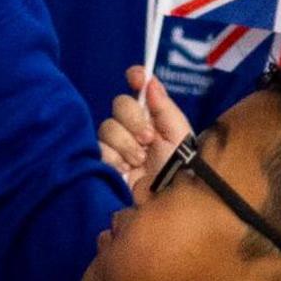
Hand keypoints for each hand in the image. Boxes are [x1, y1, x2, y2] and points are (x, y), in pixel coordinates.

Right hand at [100, 66, 193, 200]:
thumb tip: (149, 80)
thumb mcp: (179, 136)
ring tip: (139, 161)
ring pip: (108, 126)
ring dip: (125, 143)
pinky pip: (99, 148)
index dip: (136, 77)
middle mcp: (135, 127)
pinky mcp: (106, 163)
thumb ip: (164, 107)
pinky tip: (125, 169)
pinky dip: (113, 157)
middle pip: (120, 104)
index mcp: (155, 117)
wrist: (168, 202)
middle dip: (133, 120)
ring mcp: (119, 145)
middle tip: (147, 139)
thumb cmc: (181, 170)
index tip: (135, 77)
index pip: (140, 88)